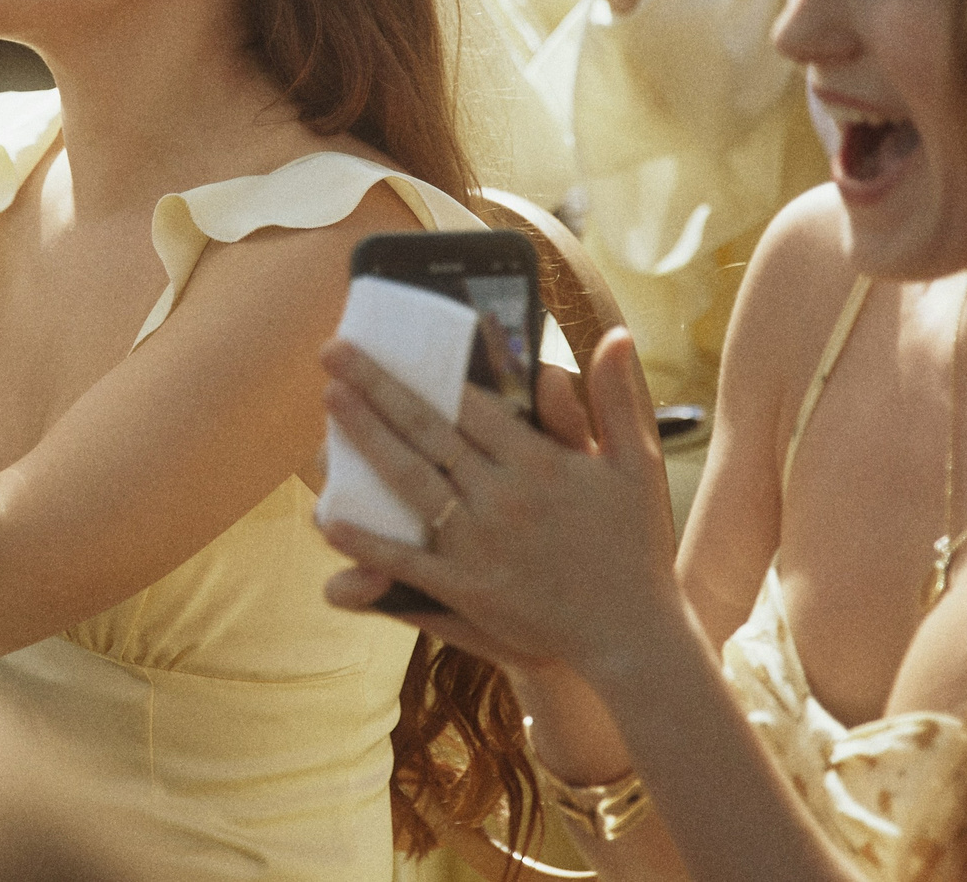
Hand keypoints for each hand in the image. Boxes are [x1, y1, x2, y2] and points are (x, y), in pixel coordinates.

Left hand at [316, 328, 683, 680]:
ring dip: (366, 438)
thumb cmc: (634, 544)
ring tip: (331, 399)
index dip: (431, 370)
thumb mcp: (637, 464)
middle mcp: (504, 497)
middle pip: (429, 431)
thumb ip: (617, 399)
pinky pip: (408, 560)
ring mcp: (481, 545)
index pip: (474, 405)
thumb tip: (615, 333)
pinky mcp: (468, 590)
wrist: (632, 634)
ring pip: (411, 481)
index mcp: (541, 463)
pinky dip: (367, 541)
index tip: (397, 342)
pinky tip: (329, 518)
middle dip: (377, 387)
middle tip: (334, 352)